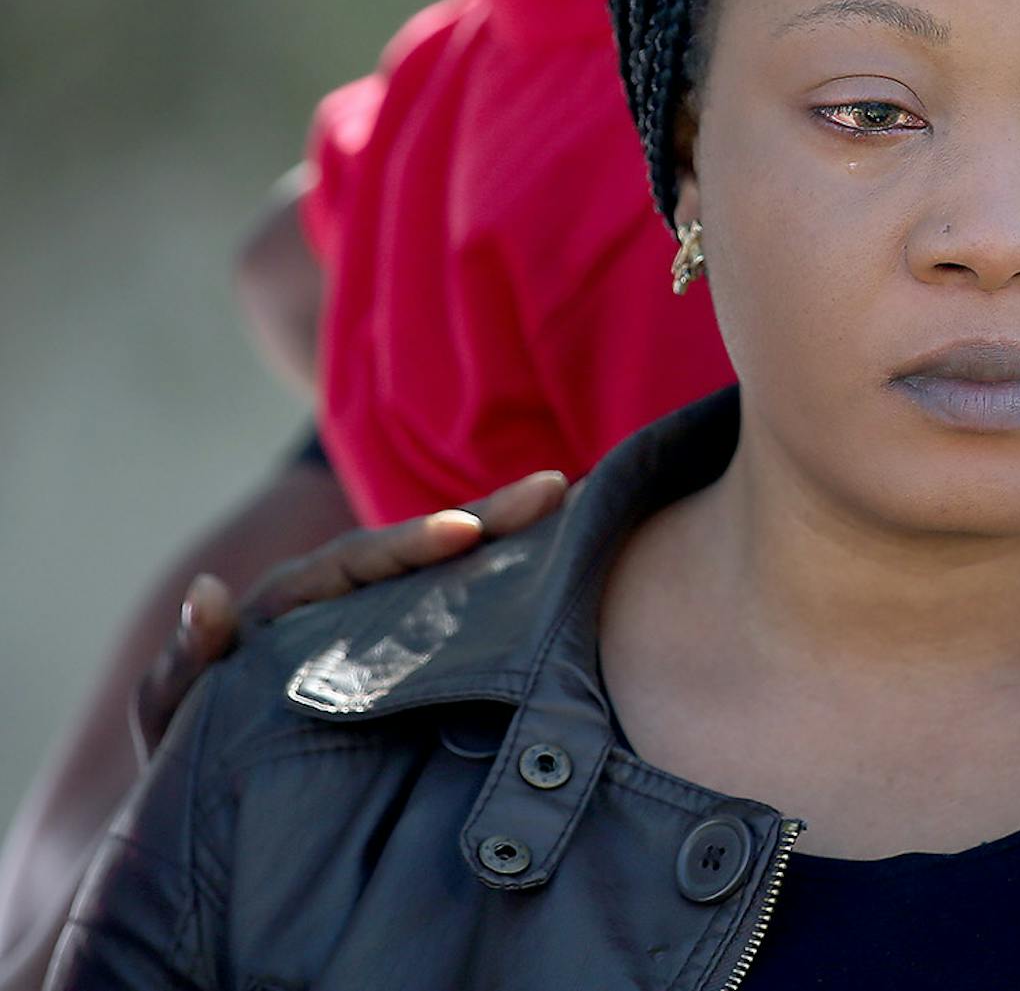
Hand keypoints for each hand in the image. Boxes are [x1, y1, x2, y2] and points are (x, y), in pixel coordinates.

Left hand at [129, 470, 567, 761]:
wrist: (221, 808)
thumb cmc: (187, 756)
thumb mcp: (174, 715)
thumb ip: (185, 660)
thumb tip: (207, 591)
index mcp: (289, 603)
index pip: (356, 562)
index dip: (408, 544)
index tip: (464, 532)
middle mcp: (339, 600)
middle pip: (417, 550)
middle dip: (484, 517)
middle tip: (551, 490)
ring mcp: (378, 626)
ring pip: (445, 575)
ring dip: (504, 541)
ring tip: (567, 507)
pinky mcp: (407, 655)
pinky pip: (456, 612)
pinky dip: (501, 584)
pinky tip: (556, 566)